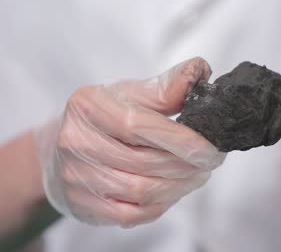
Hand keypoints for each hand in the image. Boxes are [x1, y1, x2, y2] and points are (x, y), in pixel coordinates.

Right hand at [36, 57, 225, 226]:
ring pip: (142, 191)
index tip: (211, 148)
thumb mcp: (132, 93)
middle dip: (188, 166)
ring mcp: (76, 177)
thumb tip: (200, 71)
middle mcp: (76, 142)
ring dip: (181, 186)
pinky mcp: (84, 204)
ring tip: (198, 174)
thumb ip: (166, 86)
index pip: (139, 126)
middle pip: (145, 162)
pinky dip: (163, 205)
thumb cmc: (106, 117)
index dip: (182, 140)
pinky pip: (133, 213)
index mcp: (88, 106)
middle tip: (210, 161)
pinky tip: (175, 191)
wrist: (64, 146)